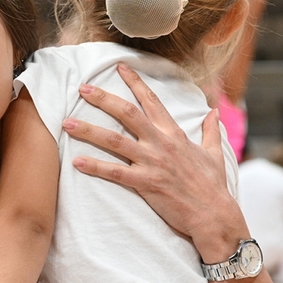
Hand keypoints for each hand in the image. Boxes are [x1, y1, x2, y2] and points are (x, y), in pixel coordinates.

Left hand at [62, 63, 248, 261]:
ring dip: (89, 131)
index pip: (151, 101)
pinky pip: (115, 172)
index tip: (119, 66)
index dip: (135, 82)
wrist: (215, 215)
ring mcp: (152, 162)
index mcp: (174, 134)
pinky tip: (76, 161)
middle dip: (103, 99)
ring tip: (67, 123)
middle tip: (82, 88)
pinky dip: (95, 166)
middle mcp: (161, 143)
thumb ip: (210, 130)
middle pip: (127, 113)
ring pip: (115, 140)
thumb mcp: (213, 153)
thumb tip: (215, 111)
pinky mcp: (146, 183)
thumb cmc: (212, 186)